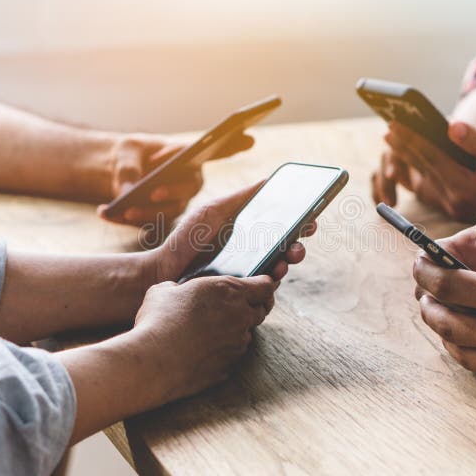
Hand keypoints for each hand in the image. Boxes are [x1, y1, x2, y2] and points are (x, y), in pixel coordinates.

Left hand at [98, 131, 254, 225]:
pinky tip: (105, 213)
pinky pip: (146, 222)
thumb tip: (129, 190)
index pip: (217, 151)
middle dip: (172, 191)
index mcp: (190, 157)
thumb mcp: (127, 151)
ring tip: (123, 210)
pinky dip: (123, 218)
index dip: (235, 145)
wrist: (115, 172)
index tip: (249, 136)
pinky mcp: (160, 219)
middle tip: (154, 191)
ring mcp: (178, 203)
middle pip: (189, 188)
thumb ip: (129, 166)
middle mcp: (190, 182)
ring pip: (168, 211)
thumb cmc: (129, 154)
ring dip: (146, 212)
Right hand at [131, 275, 276, 403]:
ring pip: (246, 334)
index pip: (266, 285)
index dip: (266, 285)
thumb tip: (177, 290)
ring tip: (212, 330)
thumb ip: (181, 286)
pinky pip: (233, 355)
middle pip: (261, 310)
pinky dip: (224, 350)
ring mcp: (237, 343)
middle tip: (237, 307)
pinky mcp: (230, 366)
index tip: (262, 286)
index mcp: (229, 291)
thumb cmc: (158, 320)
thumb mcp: (164, 290)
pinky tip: (204, 349)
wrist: (153, 362)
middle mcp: (240, 316)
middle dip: (253, 307)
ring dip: (236, 330)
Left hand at [145, 183, 316, 283]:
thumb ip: (240, 198)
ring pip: (279, 272)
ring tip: (286, 260)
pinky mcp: (240, 295)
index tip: (310, 220)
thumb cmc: (187, 239)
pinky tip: (271, 277)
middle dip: (299, 247)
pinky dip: (271, 284)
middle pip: (286, 251)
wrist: (164, 270)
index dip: (300, 225)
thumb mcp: (213, 212)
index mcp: (251, 234)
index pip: (282, 230)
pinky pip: (263, 293)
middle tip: (301, 244)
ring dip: (288, 264)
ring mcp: (248, 276)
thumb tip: (268, 180)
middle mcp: (253, 256)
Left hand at [374, 121, 475, 223]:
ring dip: (408, 158)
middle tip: (388, 127)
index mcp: (465, 185)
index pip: (432, 157)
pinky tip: (407, 160)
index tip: (395, 123)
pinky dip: (417, 170)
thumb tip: (451, 125)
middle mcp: (453, 199)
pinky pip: (429, 186)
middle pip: (423, 167)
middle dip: (405, 146)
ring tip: (393, 139)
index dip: (412, 139)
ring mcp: (452, 206)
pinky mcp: (453, 207)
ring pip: (423, 177)